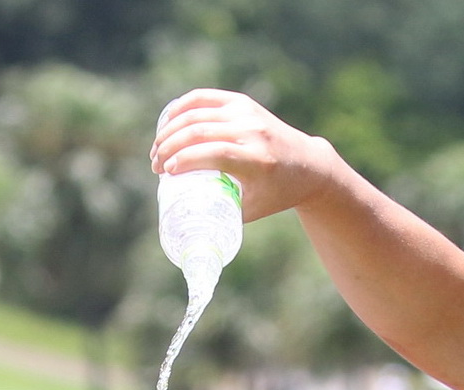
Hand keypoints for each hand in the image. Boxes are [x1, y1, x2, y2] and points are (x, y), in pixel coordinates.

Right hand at [151, 89, 348, 220]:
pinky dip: (181, 107)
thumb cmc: (276, 194)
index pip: (215, 153)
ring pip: (197, 113)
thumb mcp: (251, 209)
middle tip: (155, 166)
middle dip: (169, 147)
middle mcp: (252, 132)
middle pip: (200, 131)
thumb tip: (184, 218)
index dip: (185, 160)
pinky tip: (167, 121)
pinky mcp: (242, 103)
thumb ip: (220, 210)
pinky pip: (205, 98)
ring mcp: (247, 113)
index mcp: (258, 160)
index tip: (166, 173)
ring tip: (157, 150)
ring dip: (170, 130)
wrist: (308, 164)